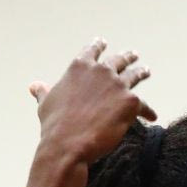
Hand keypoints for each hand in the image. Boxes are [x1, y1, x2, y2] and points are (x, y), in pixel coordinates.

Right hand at [28, 38, 157, 165]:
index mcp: (79, 67)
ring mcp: (117, 84)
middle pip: (118, 60)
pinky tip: (152, 116)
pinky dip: (148, 111)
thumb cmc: (54, 126)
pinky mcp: (131, 101)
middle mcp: (100, 71)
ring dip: (141, 73)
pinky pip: (144, 106)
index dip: (97, 46)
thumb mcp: (46, 104)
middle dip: (126, 57)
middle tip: (133, 55)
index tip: (103, 42)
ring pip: (134, 75)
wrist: (68, 144)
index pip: (91, 51)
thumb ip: (44, 91)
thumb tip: (34, 86)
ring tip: (146, 71)